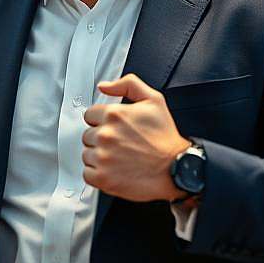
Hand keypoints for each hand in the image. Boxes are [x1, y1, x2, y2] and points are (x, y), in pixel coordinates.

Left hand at [82, 74, 191, 202]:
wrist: (176, 168)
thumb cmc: (166, 137)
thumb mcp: (154, 100)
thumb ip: (128, 84)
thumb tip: (105, 86)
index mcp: (113, 114)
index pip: (90, 115)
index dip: (102, 122)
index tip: (115, 129)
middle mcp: (105, 135)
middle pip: (87, 135)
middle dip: (101, 139)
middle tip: (121, 144)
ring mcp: (103, 157)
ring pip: (87, 154)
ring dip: (99, 157)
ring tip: (120, 158)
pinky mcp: (103, 177)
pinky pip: (88, 174)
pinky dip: (98, 174)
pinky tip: (114, 170)